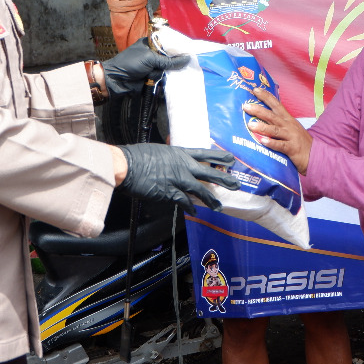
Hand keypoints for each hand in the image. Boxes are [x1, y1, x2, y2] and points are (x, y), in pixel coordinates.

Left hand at [102, 39, 188, 96]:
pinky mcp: (151, 78)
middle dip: (174, 63)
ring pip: (167, 70)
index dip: (178, 48)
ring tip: (161, 75)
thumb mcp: (150, 59)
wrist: (117, 80)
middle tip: (182, 65)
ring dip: (165, 74)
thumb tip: (187, 59)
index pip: (168, 44)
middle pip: (170, 58)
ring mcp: (152, 67)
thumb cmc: (131, 63)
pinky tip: (164, 83)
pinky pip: (163, 80)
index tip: (189, 51)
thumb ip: (169, 61)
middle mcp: (153, 55)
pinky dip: (163, 82)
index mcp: (150, 44)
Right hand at [118, 143, 240, 212]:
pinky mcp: (170, 193)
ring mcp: (178, 180)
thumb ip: (169, 158)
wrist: (127, 166)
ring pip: (200, 190)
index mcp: (179, 153)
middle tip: (236, 184)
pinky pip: (184, 202)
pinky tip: (195, 211)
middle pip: (208, 172)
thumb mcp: (158, 151)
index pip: (204, 154)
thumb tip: (171, 163)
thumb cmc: (137, 156)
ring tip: (219, 206)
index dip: (218, 157)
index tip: (230, 159)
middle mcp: (182, 166)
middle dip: (223, 178)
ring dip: (210, 199)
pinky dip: (190, 207)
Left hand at [244, 87, 312, 172]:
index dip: (266, 96)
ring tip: (250, 125)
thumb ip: (279, 122)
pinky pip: (281, 145)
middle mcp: (289, 125)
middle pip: (272, 116)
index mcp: (288, 119)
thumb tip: (262, 117)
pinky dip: (272, 143)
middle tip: (246, 106)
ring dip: (263, 127)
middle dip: (259, 110)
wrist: (317, 154)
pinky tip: (263, 141)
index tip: (255, 89)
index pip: (276, 104)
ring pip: (275, 130)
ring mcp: (291, 136)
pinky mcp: (292, 148)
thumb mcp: (291, 128)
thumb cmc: (300, 142)